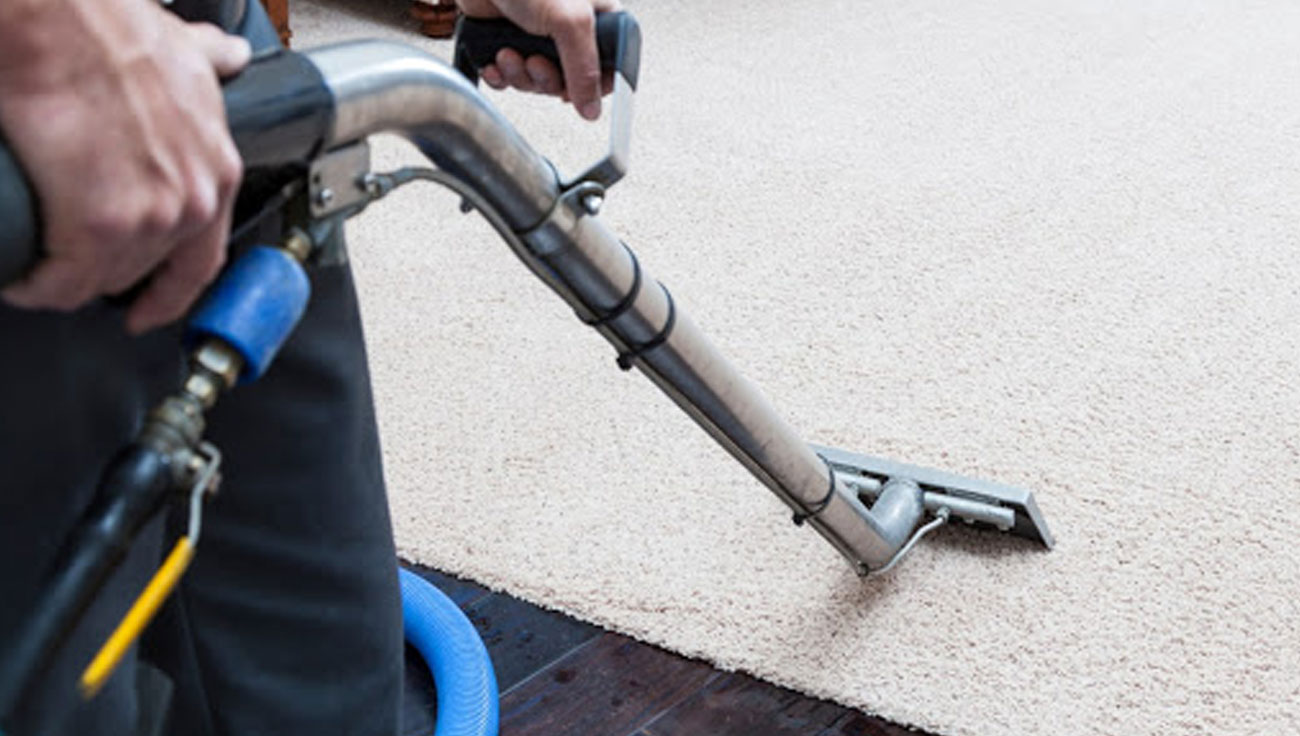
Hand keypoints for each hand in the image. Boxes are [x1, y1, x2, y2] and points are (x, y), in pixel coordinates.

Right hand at [0, 0, 249, 333]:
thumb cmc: (108, 30)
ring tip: (36, 263)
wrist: (60, 21)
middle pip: (142, 271)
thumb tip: (226, 55)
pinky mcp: (97, 228)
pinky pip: (61, 283)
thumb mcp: (182, 50)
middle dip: (100, 271)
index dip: (170, 292)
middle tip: (66, 261)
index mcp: (215, 171)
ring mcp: (149, 220)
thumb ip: (208, 60)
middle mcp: (191, 202)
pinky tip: (21, 276)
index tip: (148, 310)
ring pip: (100, 279)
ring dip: (64, 278)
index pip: (202, 261)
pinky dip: (36, 286)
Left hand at [456, 0, 619, 120]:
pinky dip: (500, 75)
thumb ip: (585, 68)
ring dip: (519, 75)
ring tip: (509, 53)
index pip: (608, 67)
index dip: (592, 87)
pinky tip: (495, 59)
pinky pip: (509, 78)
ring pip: (536, 81)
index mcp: (596, 19)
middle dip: (545, 79)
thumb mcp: (571, 21)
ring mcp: (537, 38)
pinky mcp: (508, 43)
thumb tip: (592, 107)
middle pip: (567, 82)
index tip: (577, 93)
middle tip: (535, 62)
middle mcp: (568, 31)